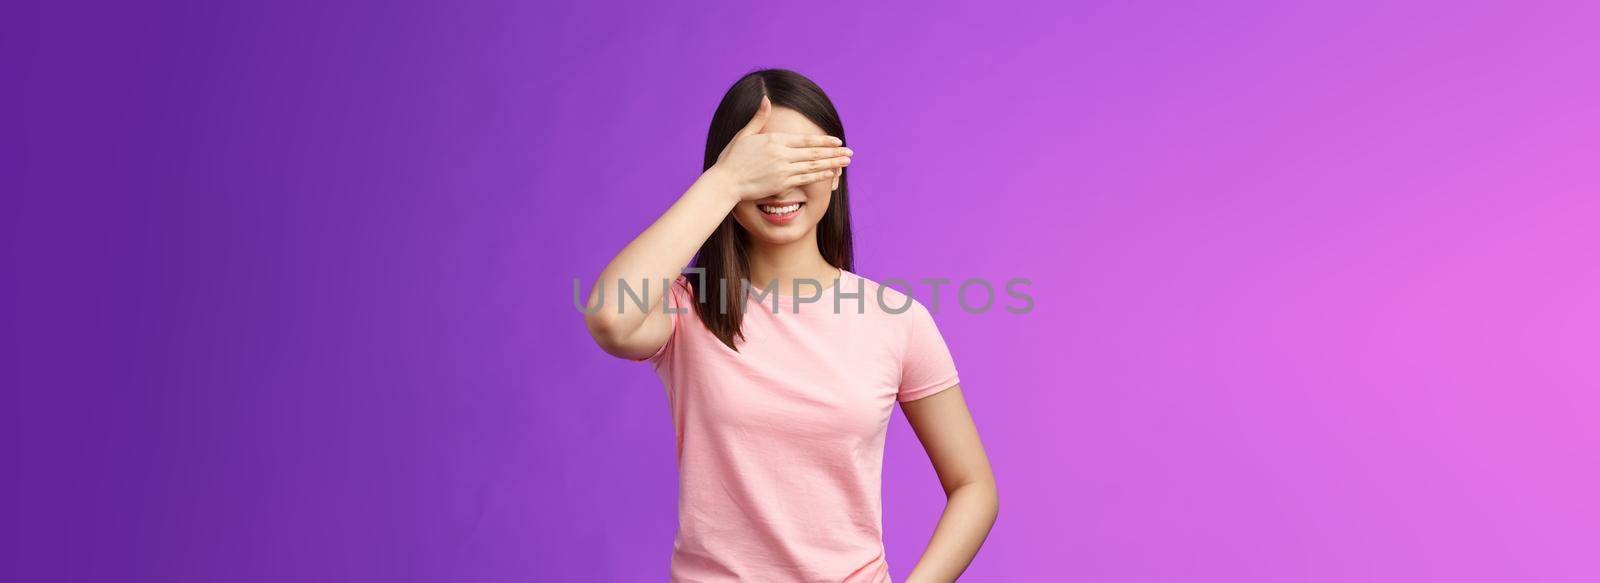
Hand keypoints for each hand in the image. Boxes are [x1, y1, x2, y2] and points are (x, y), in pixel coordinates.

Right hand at [707, 95, 852, 201]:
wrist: (725, 182)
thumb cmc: (732, 159)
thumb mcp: (744, 134)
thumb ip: (759, 117)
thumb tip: (766, 98)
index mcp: (774, 140)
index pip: (805, 139)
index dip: (823, 140)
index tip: (837, 141)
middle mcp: (781, 153)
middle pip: (813, 152)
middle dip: (834, 152)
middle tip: (850, 152)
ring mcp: (782, 169)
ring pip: (813, 165)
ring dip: (832, 163)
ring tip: (846, 162)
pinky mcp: (781, 183)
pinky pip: (805, 179)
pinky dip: (820, 175)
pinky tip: (832, 173)